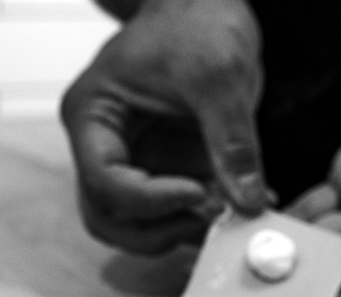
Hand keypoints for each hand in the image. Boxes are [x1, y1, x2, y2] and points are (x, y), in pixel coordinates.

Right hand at [61, 0, 269, 254]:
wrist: (204, 4)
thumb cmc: (195, 21)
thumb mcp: (218, 75)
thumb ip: (231, 141)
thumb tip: (247, 203)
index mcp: (93, 116)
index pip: (105, 181)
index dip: (151, 199)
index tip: (201, 194)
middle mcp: (104, 145)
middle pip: (109, 218)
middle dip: (159, 229)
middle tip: (212, 222)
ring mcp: (134, 160)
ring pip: (139, 225)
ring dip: (183, 230)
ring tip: (232, 216)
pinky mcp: (165, 168)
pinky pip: (177, 210)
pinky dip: (206, 218)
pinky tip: (245, 206)